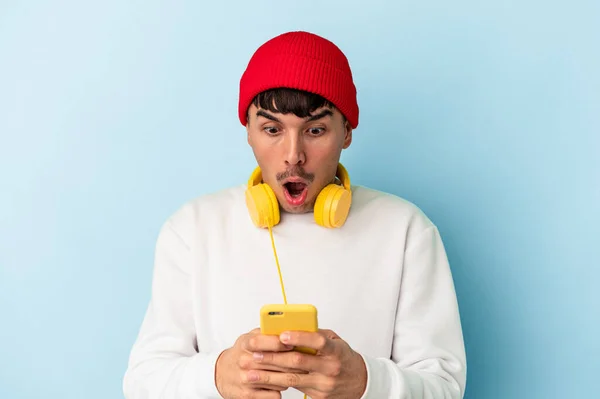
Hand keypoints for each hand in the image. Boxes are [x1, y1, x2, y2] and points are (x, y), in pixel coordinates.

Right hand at [215, 328, 309, 398]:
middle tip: (305, 360)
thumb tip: (288, 328)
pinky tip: (281, 382)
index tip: (293, 343)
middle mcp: (244, 361)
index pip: (261, 342)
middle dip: (294, 362)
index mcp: (245, 344)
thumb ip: (266, 332)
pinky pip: (275, 394)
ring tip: (296, 371)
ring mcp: (246, 379)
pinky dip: (281, 389)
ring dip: (291, 376)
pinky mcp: (248, 395)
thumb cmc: (241, 353)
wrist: (222, 373)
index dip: (279, 343)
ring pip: (278, 379)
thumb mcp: (249, 337)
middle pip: (275, 363)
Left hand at [249, 329, 367, 398]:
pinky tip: (263, 382)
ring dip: (268, 376)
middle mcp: (330, 368)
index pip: (318, 342)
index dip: (300, 337)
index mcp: (335, 350)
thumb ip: (316, 335)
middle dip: (273, 357)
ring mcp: (323, 384)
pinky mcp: (318, 396)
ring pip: (292, 380)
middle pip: (298, 362)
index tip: (282, 334)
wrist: (360, 382)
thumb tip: (292, 326)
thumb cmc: (343, 357)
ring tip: (251, 372)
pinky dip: (277, 384)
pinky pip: (294, 389)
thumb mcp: (335, 341)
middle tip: (255, 353)